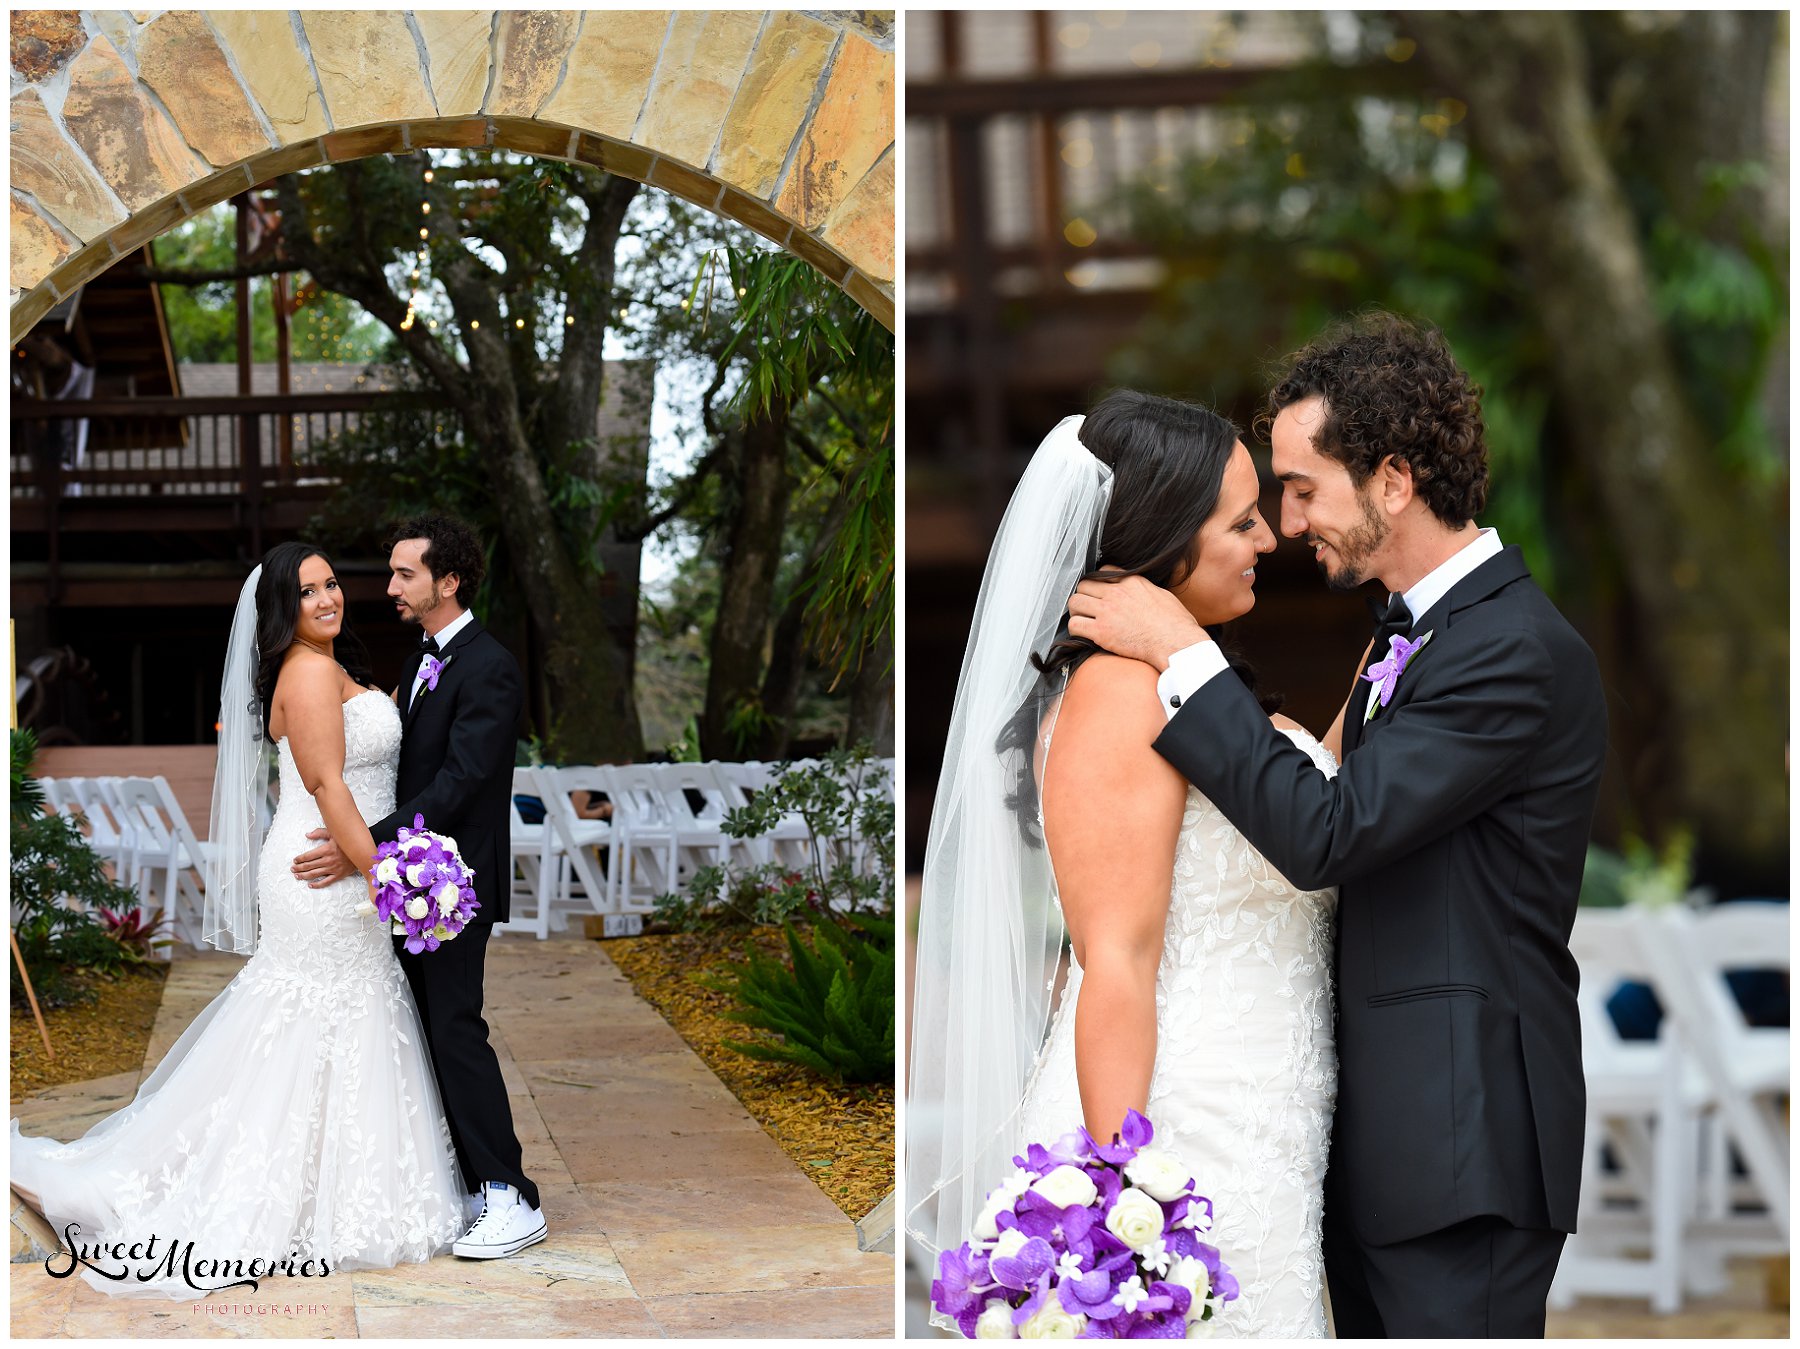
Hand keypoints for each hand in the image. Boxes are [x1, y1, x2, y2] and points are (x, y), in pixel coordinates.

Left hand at [292, 829, 355, 888]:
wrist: (362, 851)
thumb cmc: (347, 842)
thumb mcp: (334, 833)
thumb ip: (320, 833)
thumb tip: (307, 835)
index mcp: (326, 849)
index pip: (308, 856)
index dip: (300, 859)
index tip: (295, 860)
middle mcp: (328, 860)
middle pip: (309, 866)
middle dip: (299, 868)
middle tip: (293, 869)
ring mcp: (333, 869)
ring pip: (314, 874)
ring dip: (304, 876)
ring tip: (297, 876)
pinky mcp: (338, 875)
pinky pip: (326, 882)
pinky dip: (317, 885)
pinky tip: (310, 885)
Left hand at [1067, 574, 1207, 670]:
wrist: (1175, 642)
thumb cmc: (1175, 623)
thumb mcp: (1162, 595)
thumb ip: (1145, 589)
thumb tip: (1142, 592)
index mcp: (1131, 582)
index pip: (1103, 572)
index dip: (1098, 583)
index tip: (1099, 593)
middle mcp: (1116, 593)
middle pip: (1083, 585)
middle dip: (1084, 595)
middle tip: (1087, 607)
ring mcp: (1107, 611)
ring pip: (1074, 602)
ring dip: (1076, 611)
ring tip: (1083, 619)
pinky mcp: (1101, 631)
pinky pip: (1074, 625)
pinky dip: (1076, 629)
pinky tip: (1083, 634)